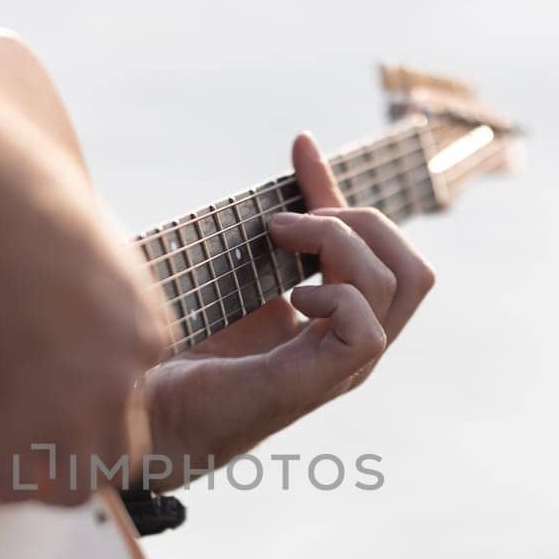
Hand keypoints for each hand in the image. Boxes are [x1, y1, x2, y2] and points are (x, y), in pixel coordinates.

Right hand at [0, 138, 168, 504]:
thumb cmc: (24, 207)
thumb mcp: (91, 246)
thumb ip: (95, 291)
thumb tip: (64, 306)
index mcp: (149, 331)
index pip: (133, 392)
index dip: (89, 400)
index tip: (47, 390)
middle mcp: (126, 377)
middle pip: (121, 452)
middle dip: (79, 457)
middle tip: (35, 447)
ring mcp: (80, 406)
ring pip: (79, 484)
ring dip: (41, 485)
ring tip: (4, 469)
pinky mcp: (26, 423)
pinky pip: (20, 484)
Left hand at [141, 132, 434, 487]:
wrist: (146, 411)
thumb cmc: (184, 351)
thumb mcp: (240, 271)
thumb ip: (276, 231)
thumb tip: (299, 149)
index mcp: (337, 322)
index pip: (379, 249)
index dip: (339, 190)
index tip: (299, 147)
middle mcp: (350, 346)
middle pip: (412, 269)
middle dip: (361, 221)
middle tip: (288, 223)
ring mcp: (340, 368)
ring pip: (399, 285)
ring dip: (341, 244)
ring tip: (281, 241)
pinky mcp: (317, 382)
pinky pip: (366, 329)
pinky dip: (336, 297)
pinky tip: (292, 297)